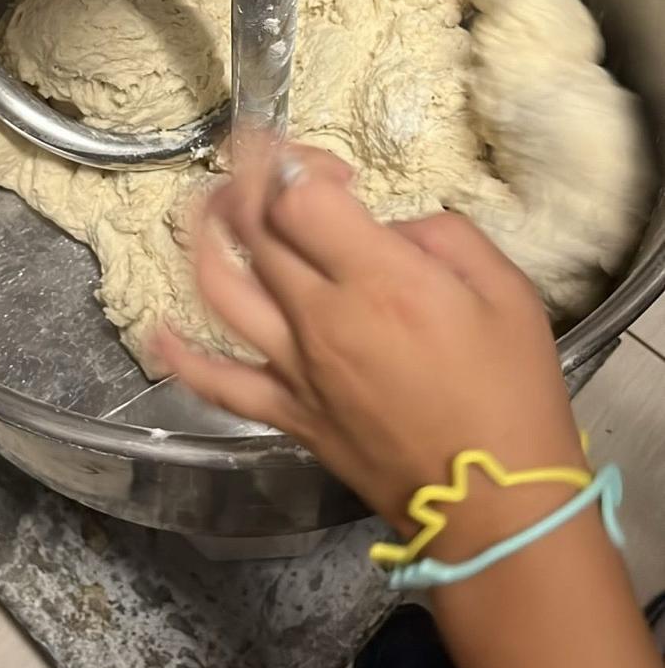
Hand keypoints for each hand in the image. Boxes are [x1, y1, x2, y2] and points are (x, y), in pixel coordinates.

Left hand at [153, 143, 583, 543]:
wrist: (498, 505)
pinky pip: (215, 382)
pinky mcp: (286, 413)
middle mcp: (321, 317)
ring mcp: (295, 368)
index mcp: (379, 279)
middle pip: (254, 230)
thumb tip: (387, 230)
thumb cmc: (511, 395)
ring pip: (219, 289)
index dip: (292, 162)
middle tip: (262, 165)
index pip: (296, 198)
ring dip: (202, 237)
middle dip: (247, 181)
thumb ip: (441, 235)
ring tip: (210, 208)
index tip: (315, 161)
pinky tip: (155, 327)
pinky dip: (177, 353)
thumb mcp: (505, 290)